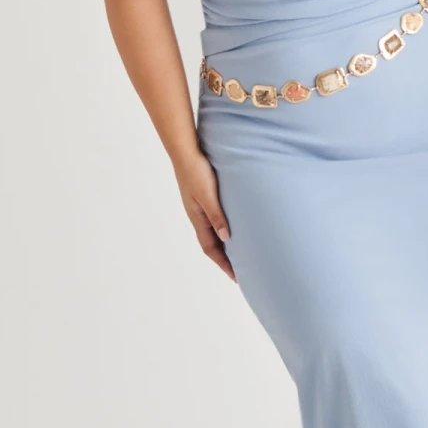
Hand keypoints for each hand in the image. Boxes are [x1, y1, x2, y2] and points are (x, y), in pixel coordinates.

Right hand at [173, 150, 235, 280]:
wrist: (185, 151)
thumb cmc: (196, 171)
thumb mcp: (208, 195)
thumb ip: (217, 215)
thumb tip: (227, 238)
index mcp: (197, 219)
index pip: (210, 249)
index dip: (223, 263)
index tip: (235, 277)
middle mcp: (198, 216)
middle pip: (212, 244)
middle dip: (225, 259)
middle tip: (241, 270)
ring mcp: (200, 208)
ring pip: (213, 233)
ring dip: (225, 245)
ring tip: (240, 253)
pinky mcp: (204, 198)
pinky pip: (214, 220)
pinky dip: (223, 230)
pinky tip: (233, 227)